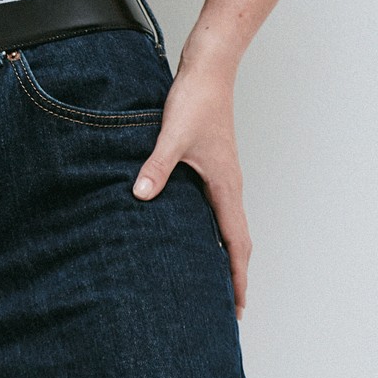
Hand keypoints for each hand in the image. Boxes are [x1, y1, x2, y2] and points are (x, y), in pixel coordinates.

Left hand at [131, 47, 251, 320]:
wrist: (209, 70)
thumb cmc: (196, 101)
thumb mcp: (172, 136)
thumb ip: (157, 167)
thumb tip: (140, 195)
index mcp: (225, 185)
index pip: (236, 243)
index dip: (237, 277)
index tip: (238, 308)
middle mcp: (229, 185)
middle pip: (238, 240)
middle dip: (235, 274)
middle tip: (229, 307)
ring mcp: (223, 175)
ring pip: (230, 224)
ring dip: (226, 253)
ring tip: (216, 278)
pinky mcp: (214, 164)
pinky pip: (220, 207)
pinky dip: (216, 229)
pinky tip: (197, 231)